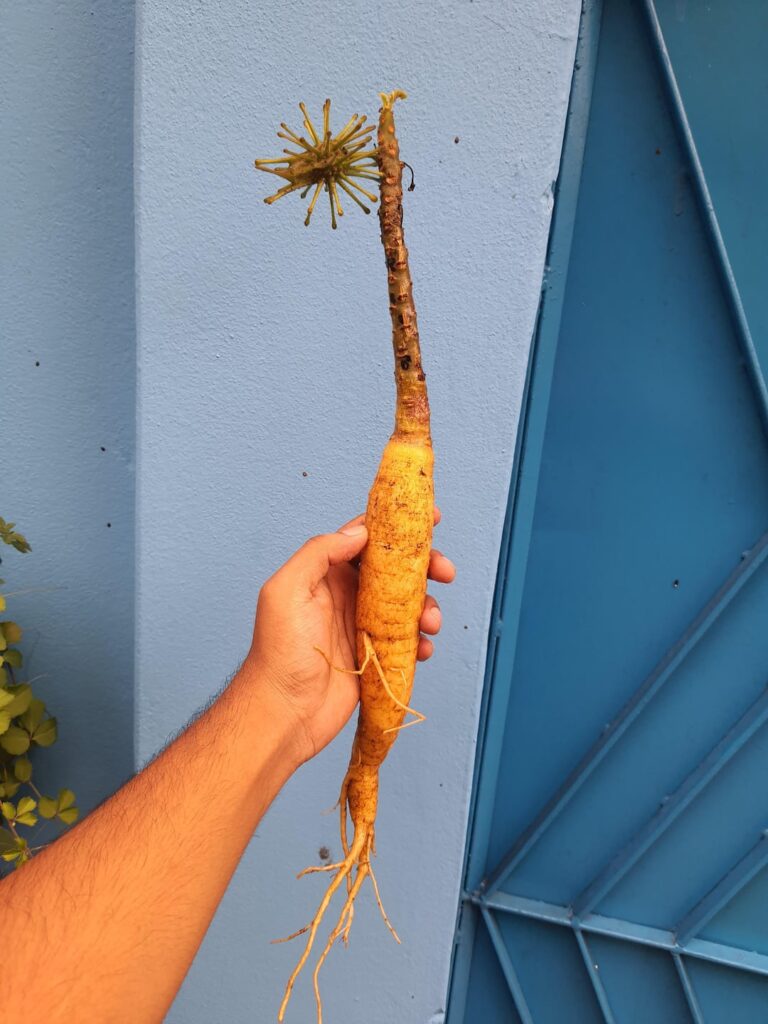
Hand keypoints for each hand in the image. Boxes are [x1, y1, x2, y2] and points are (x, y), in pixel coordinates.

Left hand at [248, 509, 454, 765]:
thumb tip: (359, 532)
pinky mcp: (376, 657)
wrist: (284, 713)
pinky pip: (407, 641)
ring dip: (427, 607)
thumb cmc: (278, 653)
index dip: (398, 526)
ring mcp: (363, 626)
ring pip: (407, 605)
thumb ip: (318, 553)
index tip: (431, 519)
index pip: (366, 539)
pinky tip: (421, 649)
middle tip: (445, 571)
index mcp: (327, 574)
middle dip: (425, 566)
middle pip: (396, 569)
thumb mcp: (286, 591)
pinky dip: (420, 641)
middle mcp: (347, 595)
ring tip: (431, 622)